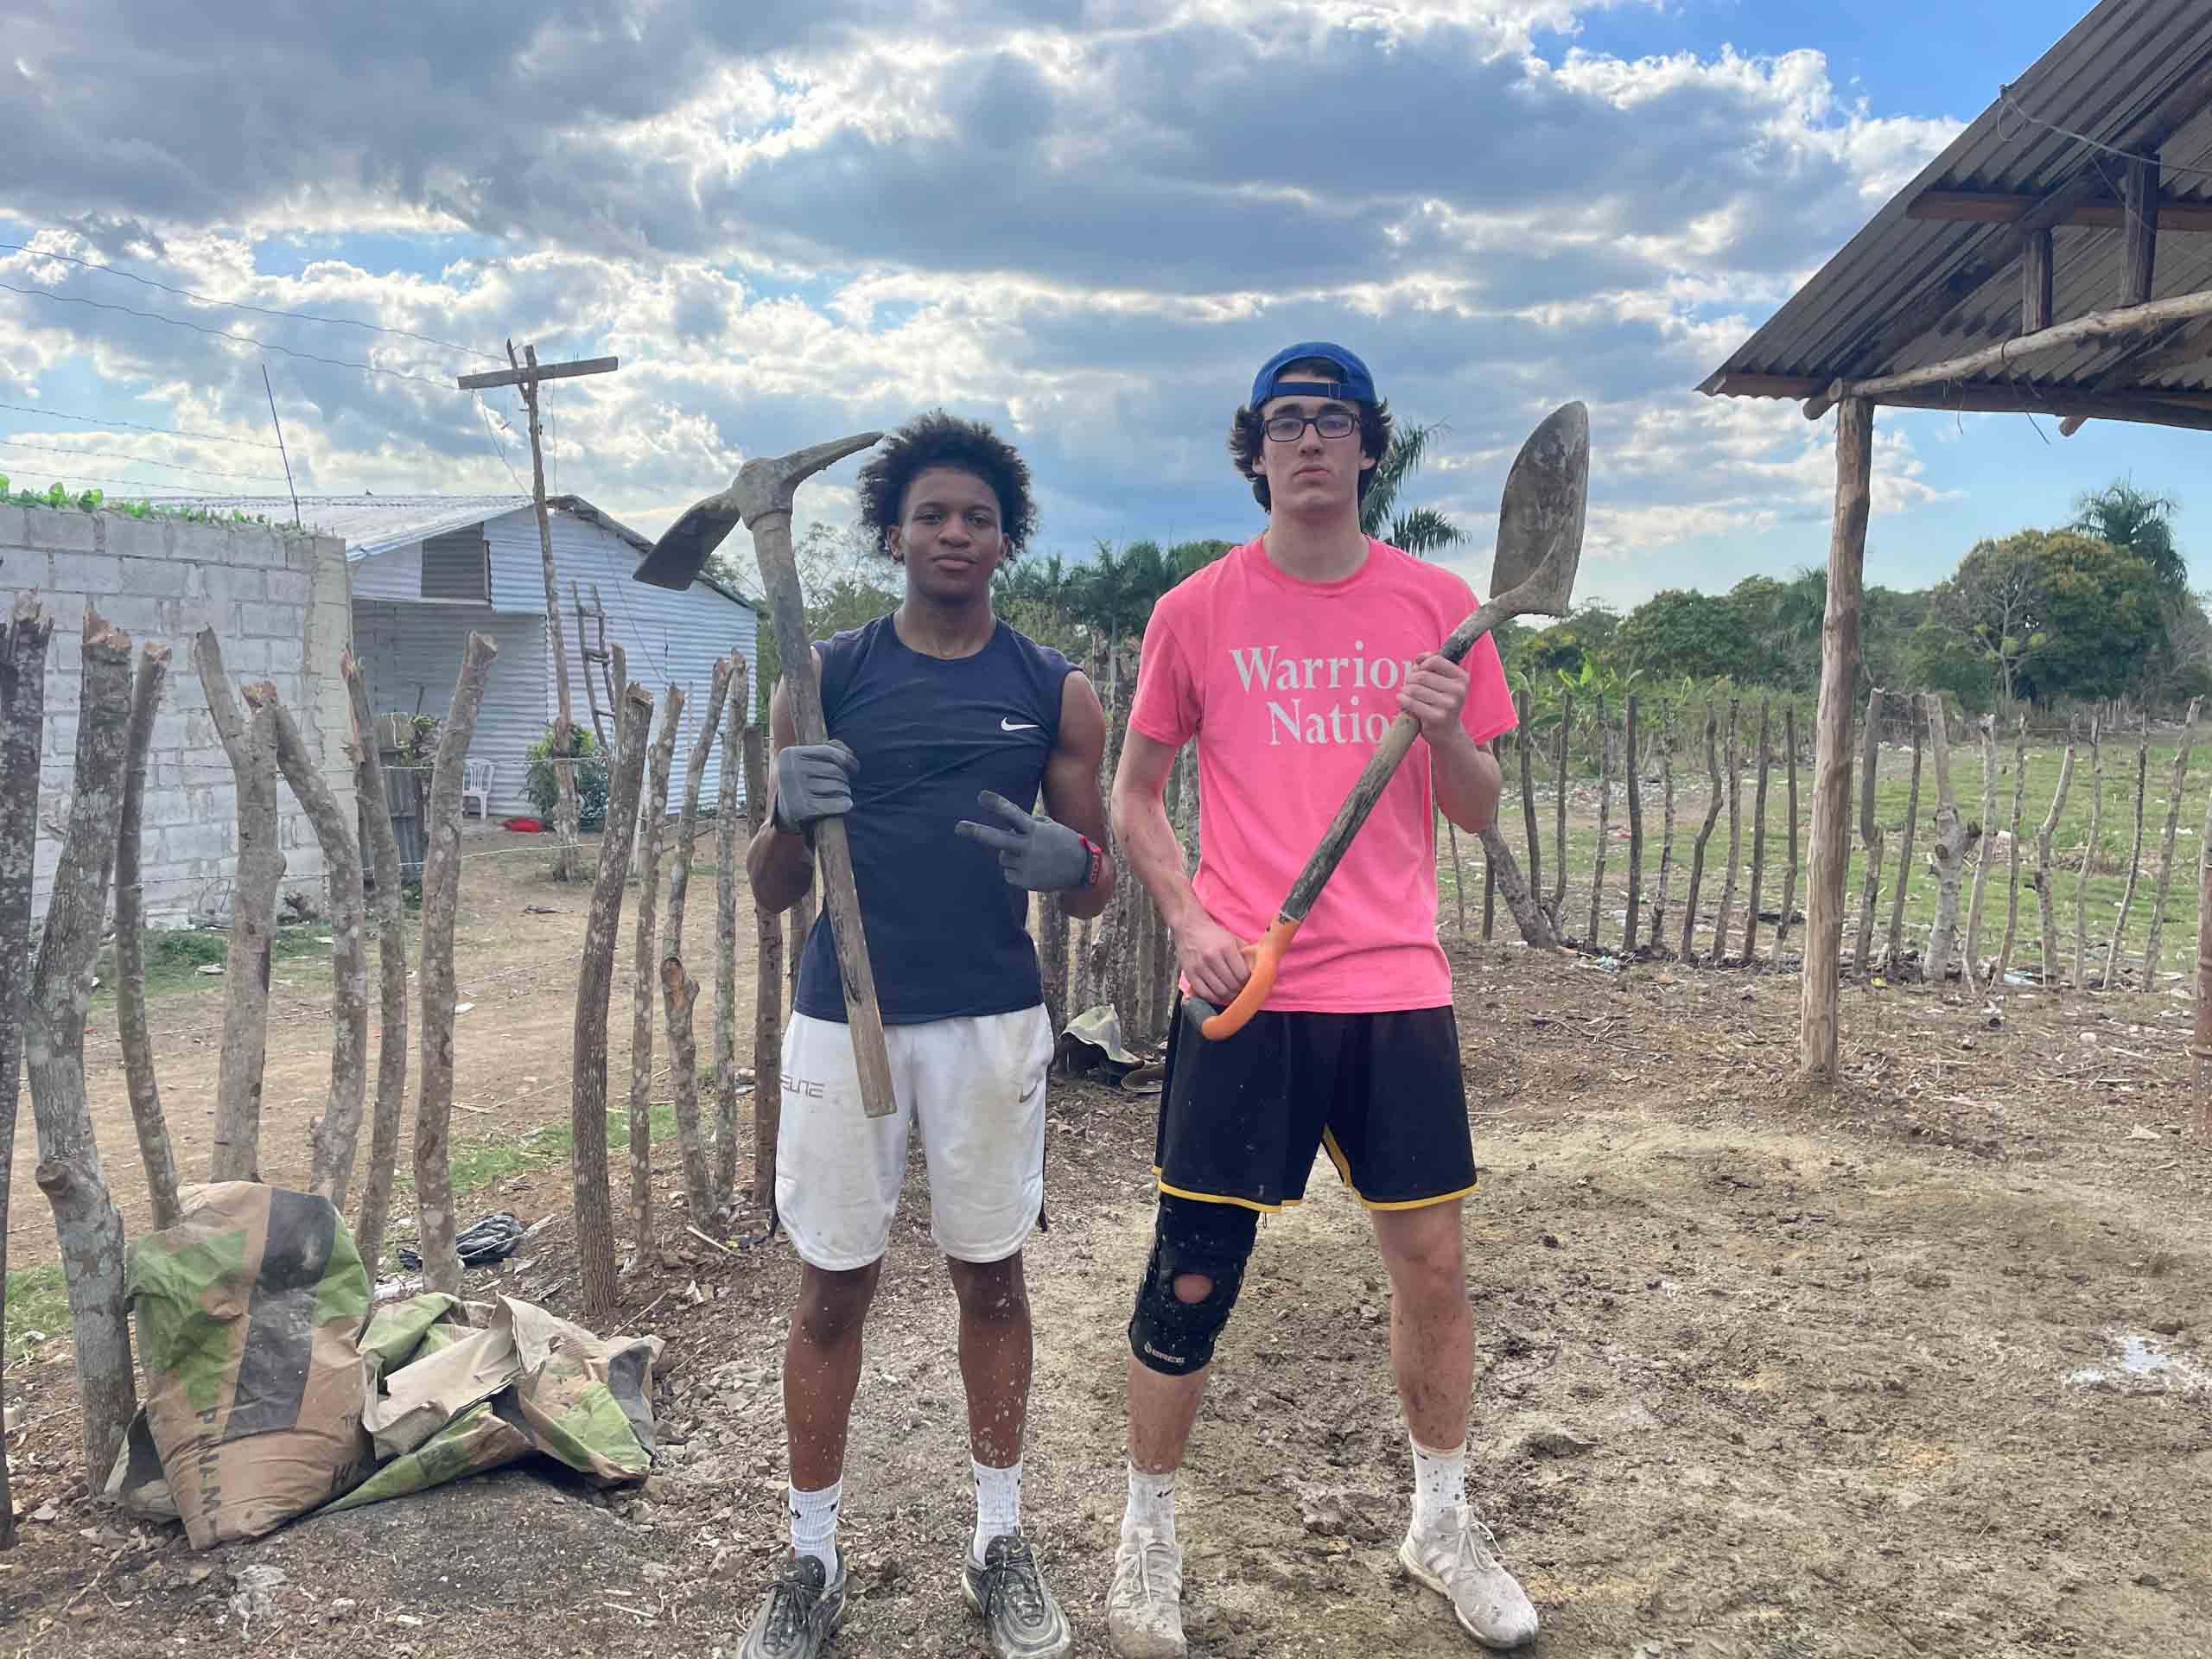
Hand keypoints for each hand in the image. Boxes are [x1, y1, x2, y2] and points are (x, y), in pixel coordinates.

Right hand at [772, 741, 858, 835]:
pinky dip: (845, 804)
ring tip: (841, 795)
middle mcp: (791, 770)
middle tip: (843, 786)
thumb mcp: (806, 761)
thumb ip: (828, 750)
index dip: (847, 760)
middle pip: (834, 771)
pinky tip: (846, 804)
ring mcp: (795, 790)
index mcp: (790, 755)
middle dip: (844, 779)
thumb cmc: (801, 782)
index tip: (855, 768)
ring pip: (837, 787)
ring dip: (845, 792)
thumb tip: (848, 754)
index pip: (828, 752)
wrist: (782, 813)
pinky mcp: (802, 809)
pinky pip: (835, 804)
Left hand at [954, 791, 1097, 891]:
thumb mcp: (1048, 826)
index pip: (1012, 814)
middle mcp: (1028, 847)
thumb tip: (1005, 829)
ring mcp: (1026, 865)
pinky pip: (1008, 873)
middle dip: (976, 832)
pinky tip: (1033, 869)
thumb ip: (1026, 824)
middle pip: (997, 839)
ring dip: (1011, 855)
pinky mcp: (1024, 881)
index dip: (996, 804)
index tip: (981, 796)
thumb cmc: (1061, 842)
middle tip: (958, 827)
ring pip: (1003, 857)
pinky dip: (1016, 871)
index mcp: (1035, 830)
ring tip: (1032, 857)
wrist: (1081, 869)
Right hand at [1174, 906, 1252, 1006]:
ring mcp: (1199, 967)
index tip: (1249, 982)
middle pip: (1231, 985)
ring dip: (1228, 996)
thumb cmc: (1214, 934)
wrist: (1189, 927)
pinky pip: (1204, 993)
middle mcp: (1212, 957)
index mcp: (1226, 947)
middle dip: (1239, 990)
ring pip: (1219, 991)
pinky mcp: (1190, 974)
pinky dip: (1214, 998)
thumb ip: (1246, 953)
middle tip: (1242, 990)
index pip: (1242, 975)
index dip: (1248, 982)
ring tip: (1232, 993)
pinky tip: (1219, 994)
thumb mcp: (1233, 938)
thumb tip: (1258, 970)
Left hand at [1398, 653, 1470, 745]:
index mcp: (1462, 678)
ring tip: (1407, 695)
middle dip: (1410, 679)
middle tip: (1410, 686)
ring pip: (1414, 688)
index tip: (1419, 670)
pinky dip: (1403, 700)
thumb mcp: (1444, 682)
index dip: (1422, 664)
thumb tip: (1419, 658)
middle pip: (1421, 675)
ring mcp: (1448, 705)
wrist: (1448, 733)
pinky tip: (1403, 701)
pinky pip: (1411, 703)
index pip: (1436, 660)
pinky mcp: (1436, 718)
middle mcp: (1458, 691)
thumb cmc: (1442, 703)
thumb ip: (1432, 666)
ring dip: (1405, 690)